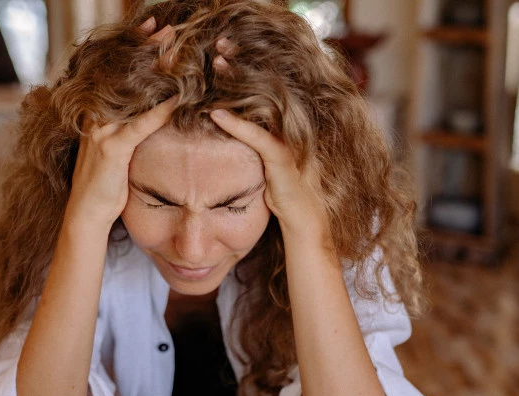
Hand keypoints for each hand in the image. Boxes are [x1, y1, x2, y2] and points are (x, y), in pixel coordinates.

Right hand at [66, 19, 178, 228]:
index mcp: (94, 111)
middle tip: (169, 29)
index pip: (114, 70)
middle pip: (122, 72)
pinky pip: (141, 124)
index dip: (132, 47)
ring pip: (131, 92)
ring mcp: (101, 130)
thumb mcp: (115, 146)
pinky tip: (179, 98)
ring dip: (156, 71)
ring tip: (176, 50)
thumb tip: (153, 107)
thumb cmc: (105, 181)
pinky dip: (162, 110)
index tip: (152, 27)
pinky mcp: (112, 148)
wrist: (87, 212)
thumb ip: (129, 125)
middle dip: (146, 48)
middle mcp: (94, 115)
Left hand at [208, 39, 328, 240]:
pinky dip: (236, 125)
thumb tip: (230, 124)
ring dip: (237, 87)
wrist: (304, 222)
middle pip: (266, 89)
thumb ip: (255, 142)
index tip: (224, 54)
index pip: (266, 89)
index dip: (246, 69)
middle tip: (218, 50)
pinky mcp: (284, 160)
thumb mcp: (265, 161)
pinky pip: (259, 138)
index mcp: (288, 124)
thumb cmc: (282, 194)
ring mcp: (291, 142)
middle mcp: (293, 128)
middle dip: (242, 68)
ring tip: (215, 68)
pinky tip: (215, 114)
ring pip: (262, 106)